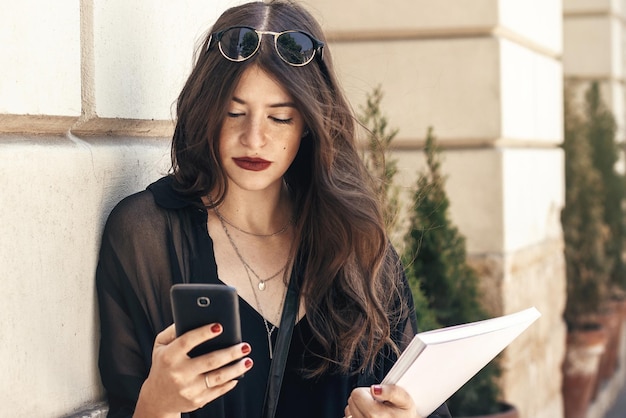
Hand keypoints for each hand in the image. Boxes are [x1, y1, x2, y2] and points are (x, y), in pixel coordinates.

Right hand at [133, 323, 252, 417]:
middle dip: (230, 352)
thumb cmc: (163, 365)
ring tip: (247, 360)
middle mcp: (178, 374)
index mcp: (169, 357)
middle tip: (245, 346)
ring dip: (236, 368)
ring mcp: (188, 389)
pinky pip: (218, 390)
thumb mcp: (160, 346)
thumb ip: (173, 330)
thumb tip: (192, 316)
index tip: (219, 326)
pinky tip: (238, 374)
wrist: (158, 398)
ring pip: (218, 377)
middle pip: (210, 361)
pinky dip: (230, 382)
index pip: (187, 341)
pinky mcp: (197, 401)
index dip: (203, 333)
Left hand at [343, 385, 422, 417]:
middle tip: (378, 404)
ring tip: (375, 411)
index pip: (356, 394)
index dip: (367, 392)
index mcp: (375, 415)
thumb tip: (375, 389)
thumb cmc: (404, 414)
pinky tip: (370, 416)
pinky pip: (350, 417)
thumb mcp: (404, 400)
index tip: (377, 397)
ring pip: (350, 410)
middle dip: (363, 399)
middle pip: (352, 401)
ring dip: (360, 408)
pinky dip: (357, 415)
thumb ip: (392, 391)